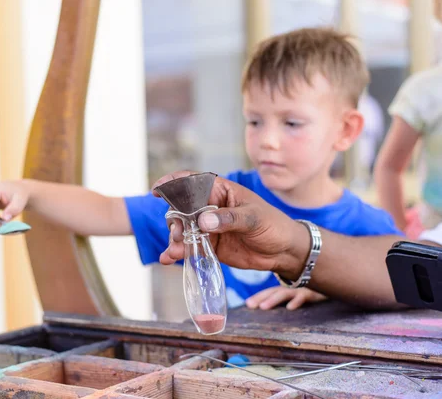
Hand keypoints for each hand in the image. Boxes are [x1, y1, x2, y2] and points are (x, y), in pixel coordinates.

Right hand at [152, 171, 308, 279]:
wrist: (283, 251)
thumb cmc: (273, 225)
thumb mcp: (254, 219)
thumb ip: (229, 219)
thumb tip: (203, 222)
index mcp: (220, 191)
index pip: (192, 181)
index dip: (173, 183)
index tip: (157, 190)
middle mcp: (209, 207)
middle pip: (181, 208)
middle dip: (174, 220)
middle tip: (178, 234)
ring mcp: (207, 227)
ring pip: (182, 229)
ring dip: (175, 239)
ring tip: (176, 251)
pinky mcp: (208, 245)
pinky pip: (188, 247)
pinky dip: (177, 253)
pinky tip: (168, 259)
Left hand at [246, 286, 327, 310]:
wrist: (336, 279)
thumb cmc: (318, 287)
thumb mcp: (303, 292)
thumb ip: (292, 295)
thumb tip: (280, 307)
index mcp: (289, 287)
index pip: (271, 291)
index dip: (259, 296)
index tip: (247, 304)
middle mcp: (293, 287)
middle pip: (274, 292)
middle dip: (261, 298)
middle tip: (249, 305)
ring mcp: (302, 288)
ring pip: (285, 293)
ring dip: (273, 300)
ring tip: (263, 307)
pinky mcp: (314, 291)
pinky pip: (304, 296)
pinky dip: (297, 301)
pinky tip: (290, 308)